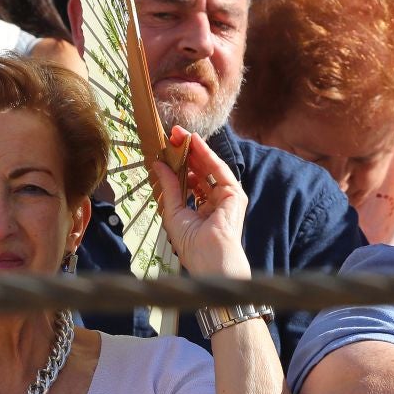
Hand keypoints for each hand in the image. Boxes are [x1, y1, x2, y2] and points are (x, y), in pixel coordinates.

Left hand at [150, 126, 251, 279]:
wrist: (209, 259)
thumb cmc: (192, 244)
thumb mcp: (173, 211)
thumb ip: (169, 186)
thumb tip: (159, 164)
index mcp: (202, 208)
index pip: (191, 180)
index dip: (179, 164)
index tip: (166, 149)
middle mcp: (216, 200)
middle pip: (200, 170)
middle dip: (186, 152)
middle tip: (172, 134)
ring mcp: (227, 197)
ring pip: (209, 167)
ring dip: (195, 149)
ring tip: (179, 134)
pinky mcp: (234, 194)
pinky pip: (218, 169)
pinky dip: (206, 154)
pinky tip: (194, 142)